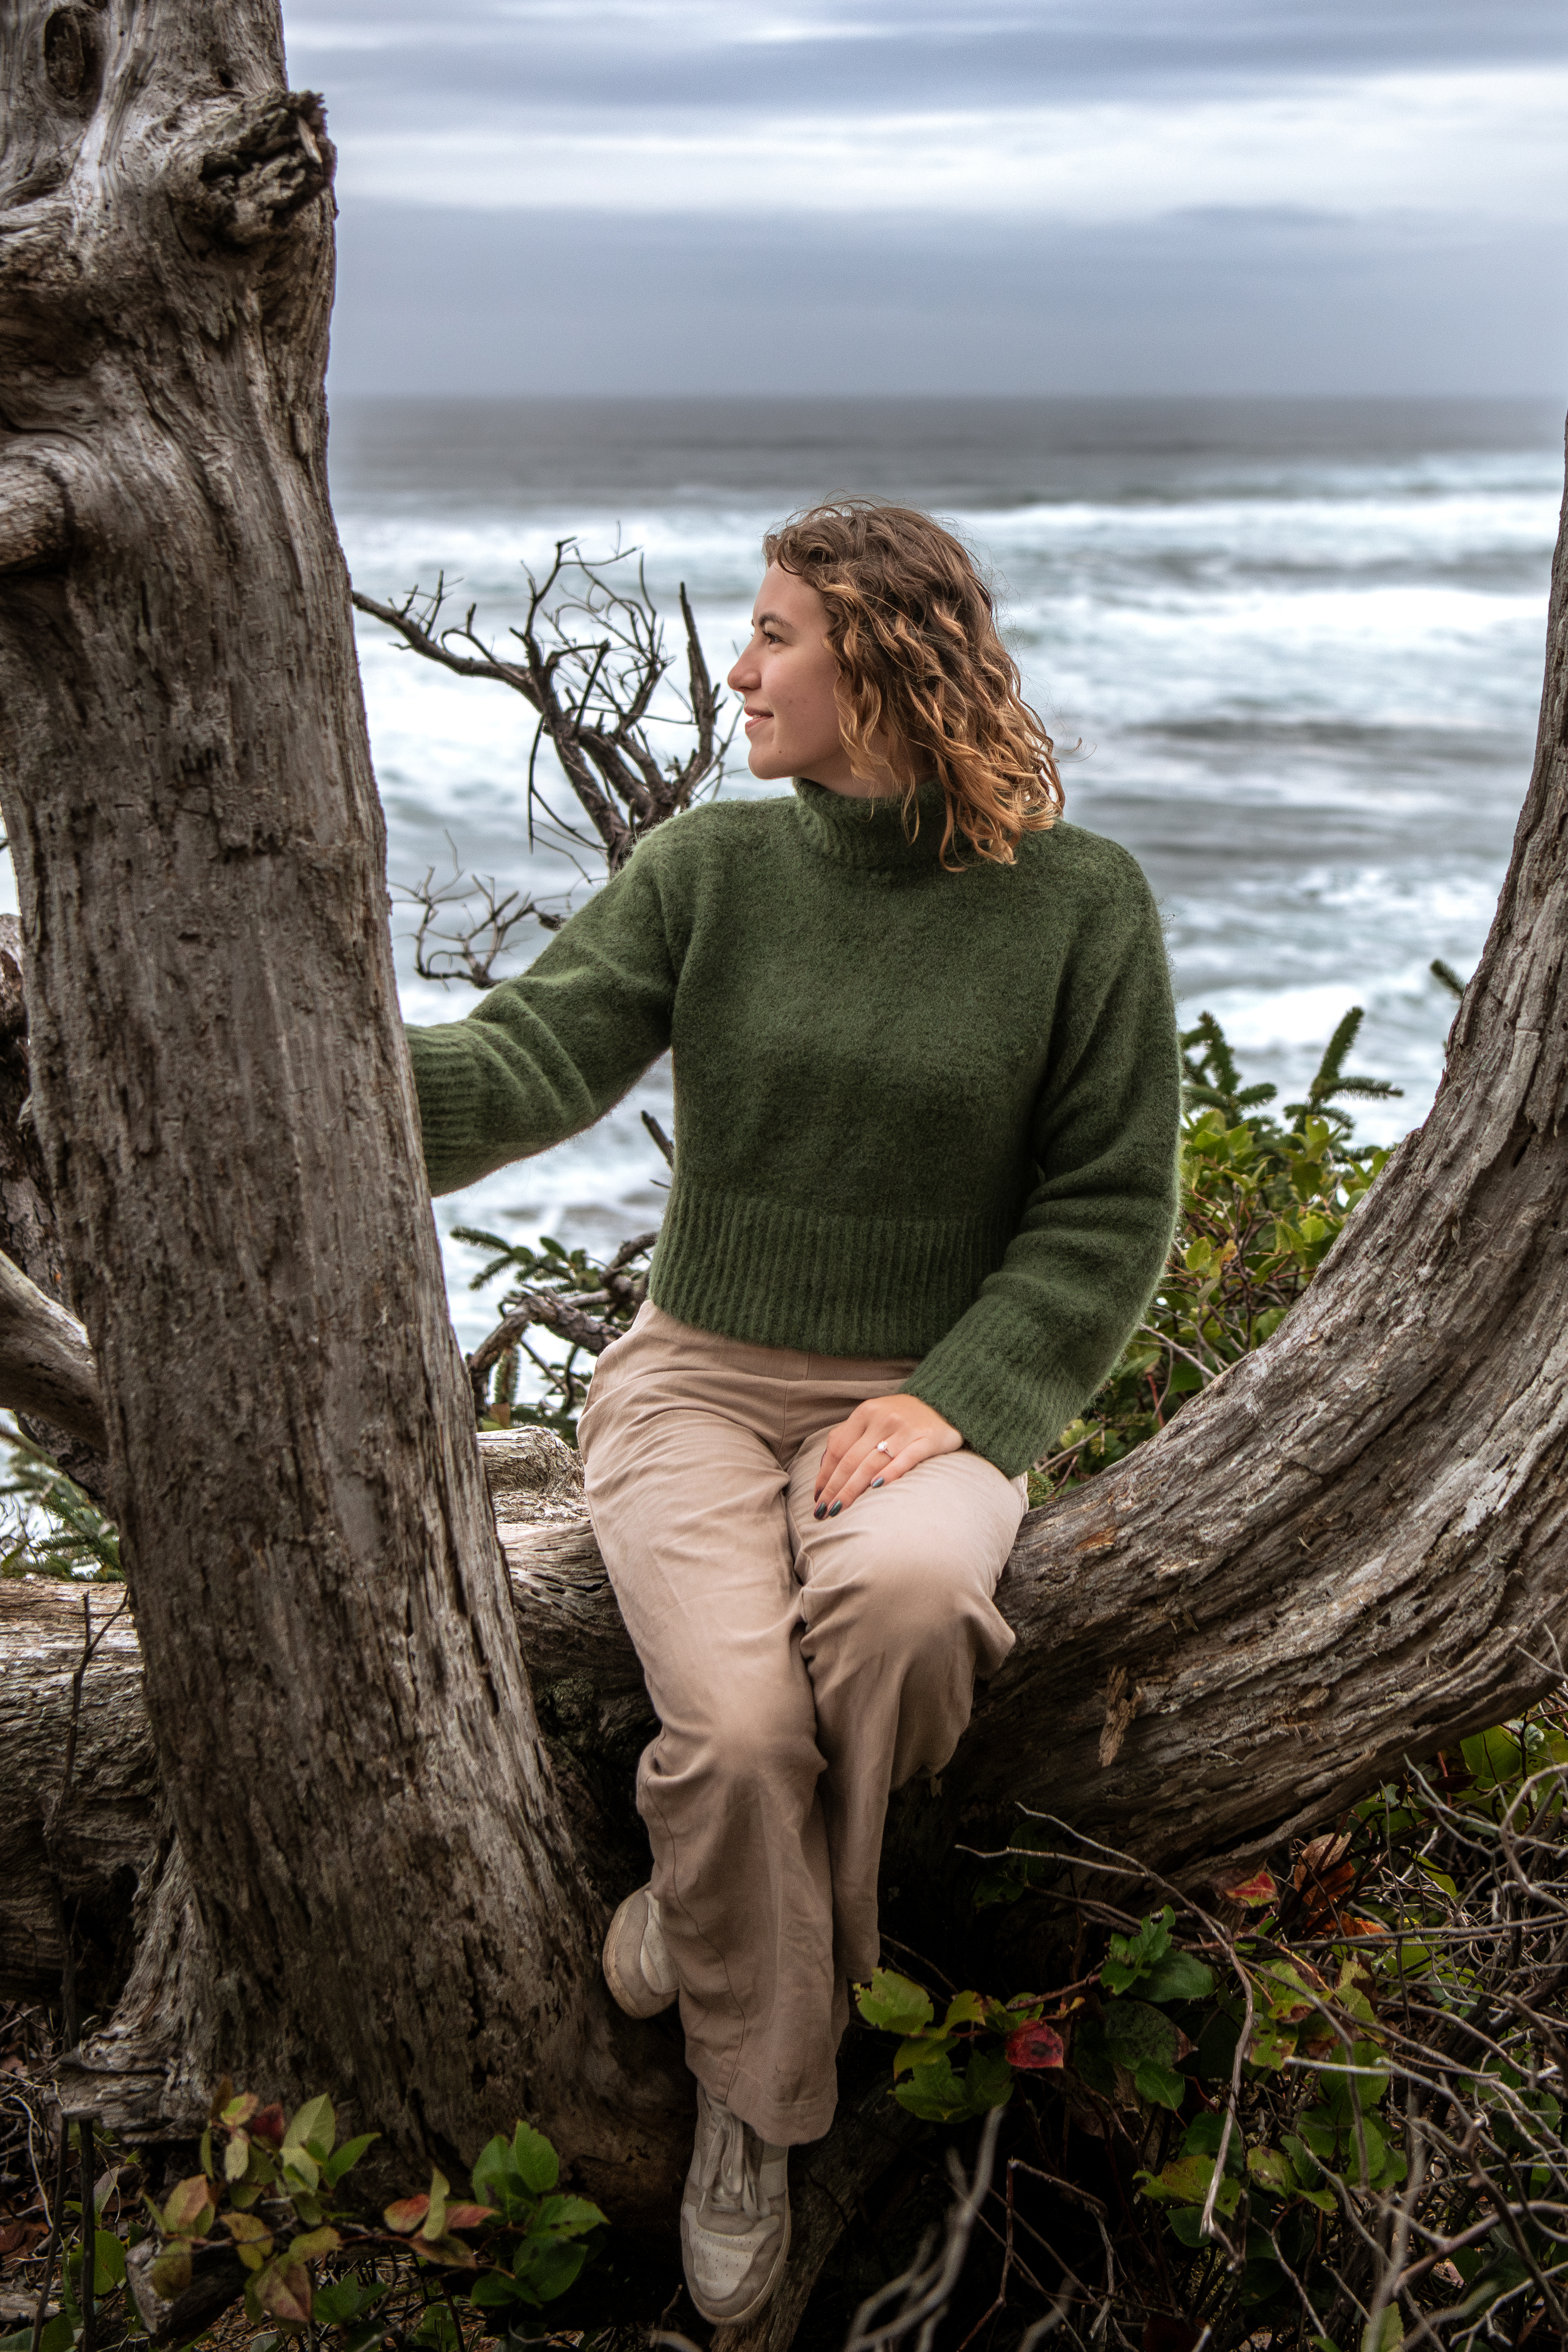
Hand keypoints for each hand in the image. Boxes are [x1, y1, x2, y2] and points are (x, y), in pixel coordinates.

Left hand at [811, 1395, 963, 1518]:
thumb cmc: (902, 1418)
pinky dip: (889, 1474)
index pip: (838, 1448)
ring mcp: (905, 1428)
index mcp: (866, 1412)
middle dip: (834, 1488)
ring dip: (853, 1489)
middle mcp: (883, 1418)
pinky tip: (875, 1489)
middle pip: (852, 1459)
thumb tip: (824, 1469)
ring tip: (840, 1508)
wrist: (946, 1403)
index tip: (817, 1498)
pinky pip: (905, 1459)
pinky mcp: (927, 1439)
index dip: (825, 1475)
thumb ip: (849, 1437)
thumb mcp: (873, 1418)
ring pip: (872, 1462)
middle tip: (823, 1511)